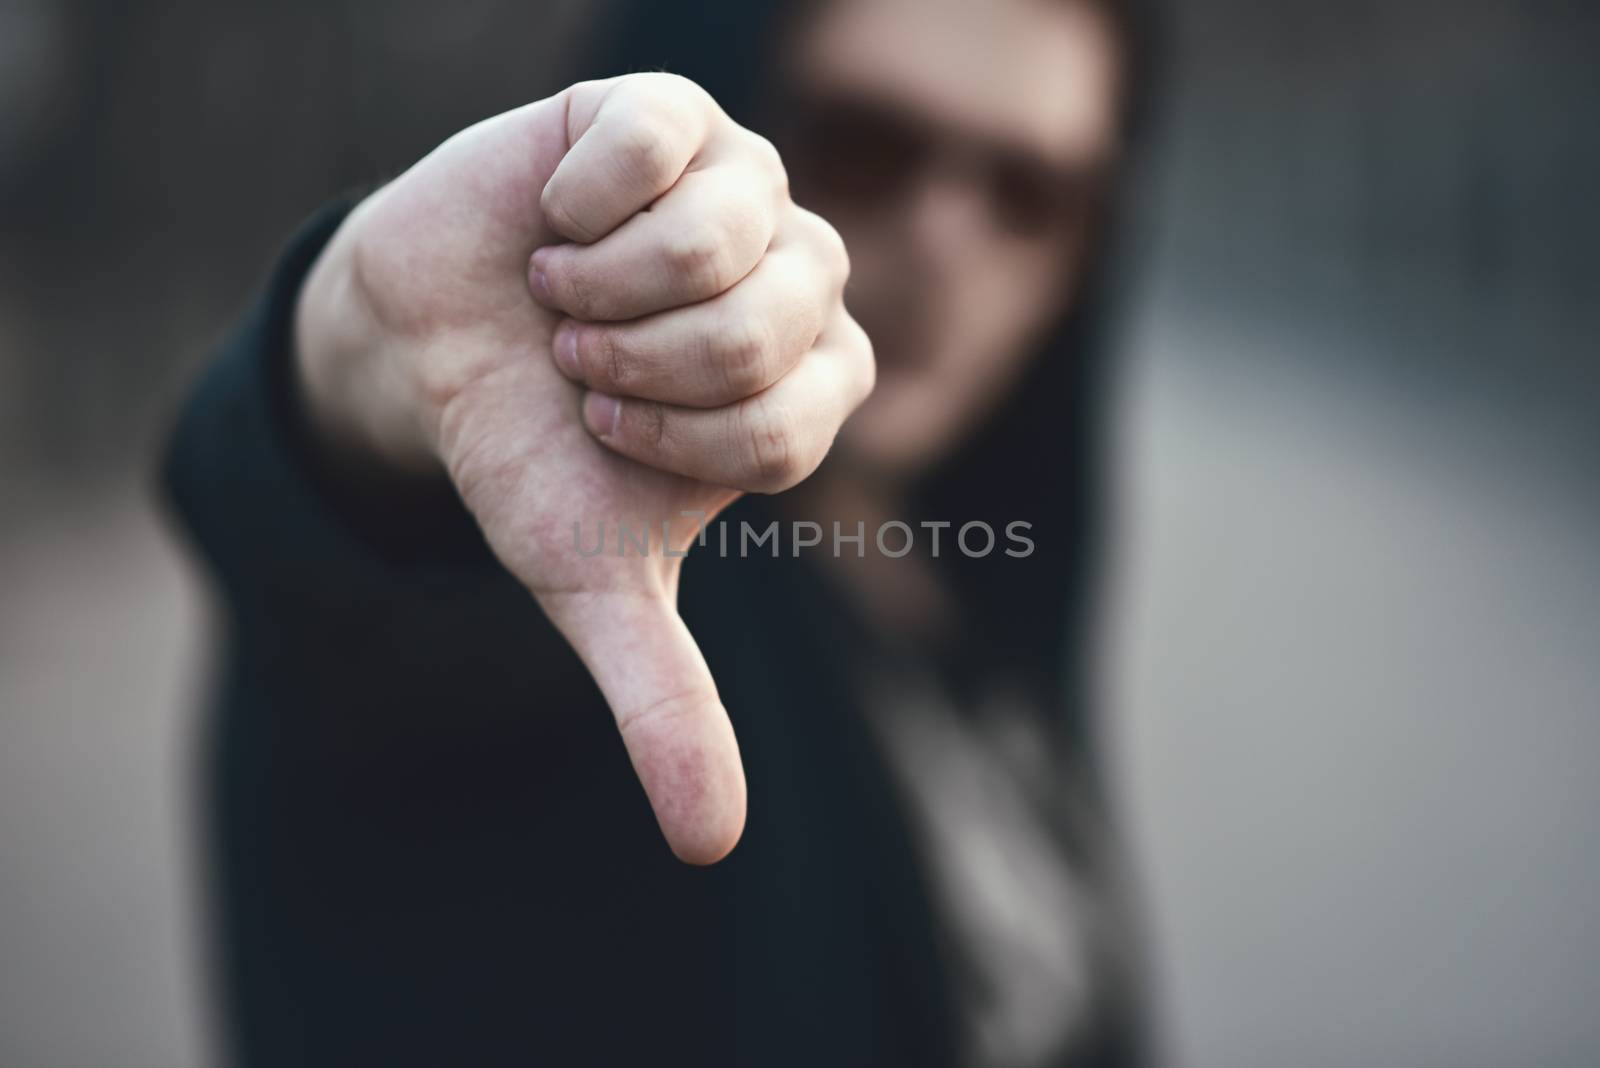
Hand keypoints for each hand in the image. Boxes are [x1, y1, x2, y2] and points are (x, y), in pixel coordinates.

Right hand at [295, 74, 872, 863]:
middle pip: (773, 324)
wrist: (430, 347)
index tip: (607, 429)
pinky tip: (553, 218)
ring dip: (607, 288)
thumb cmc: (532, 454)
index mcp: (812, 386)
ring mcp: (748, 186)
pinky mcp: (672, 117)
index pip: (796, 420)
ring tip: (563, 296)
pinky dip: (581, 198)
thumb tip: (711, 847)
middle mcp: (804, 279)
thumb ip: (665, 704)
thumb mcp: (592, 583)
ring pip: (730, 230)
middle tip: (581, 363)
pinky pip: (663, 139)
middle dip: (642, 366)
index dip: (679, 435)